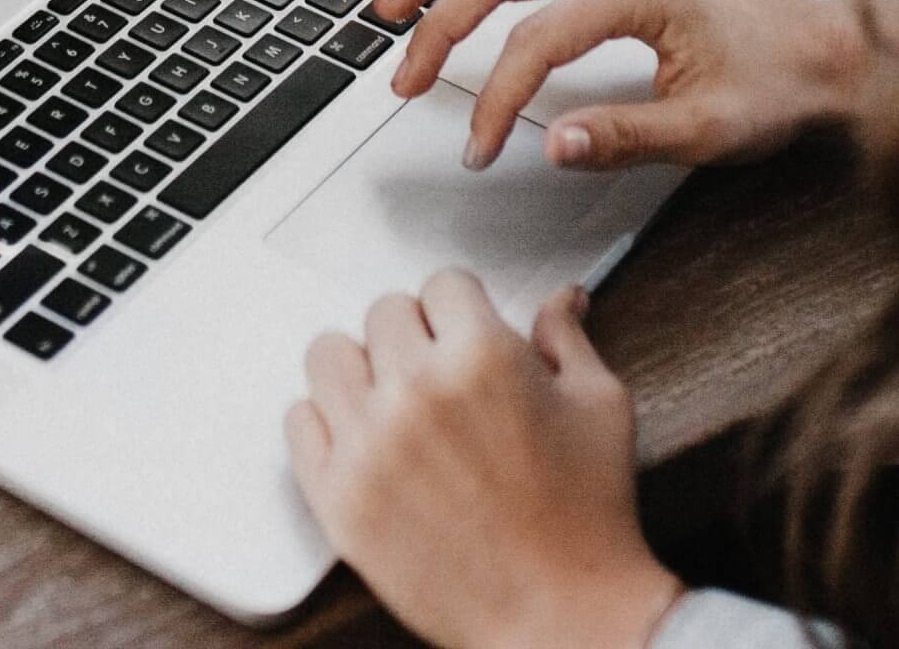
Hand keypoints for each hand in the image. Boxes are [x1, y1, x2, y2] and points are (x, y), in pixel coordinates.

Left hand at [286, 273, 681, 648]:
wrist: (562, 615)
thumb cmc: (588, 518)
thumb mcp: (599, 407)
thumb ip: (567, 339)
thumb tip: (561, 298)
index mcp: (482, 357)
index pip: (442, 283)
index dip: (462, 308)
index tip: (465, 331)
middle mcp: (416, 391)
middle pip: (383, 312)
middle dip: (416, 335)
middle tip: (439, 373)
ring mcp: (368, 445)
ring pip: (328, 355)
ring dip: (362, 369)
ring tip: (393, 400)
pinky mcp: (337, 497)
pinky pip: (299, 421)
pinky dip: (327, 423)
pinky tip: (364, 439)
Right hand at [376, 0, 875, 171]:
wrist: (828, 52)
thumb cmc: (779, 85)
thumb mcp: (707, 130)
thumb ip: (624, 136)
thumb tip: (552, 144)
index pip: (536, 38)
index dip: (496, 98)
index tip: (479, 147)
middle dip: (439, 25)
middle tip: (404, 79)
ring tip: (391, 9)